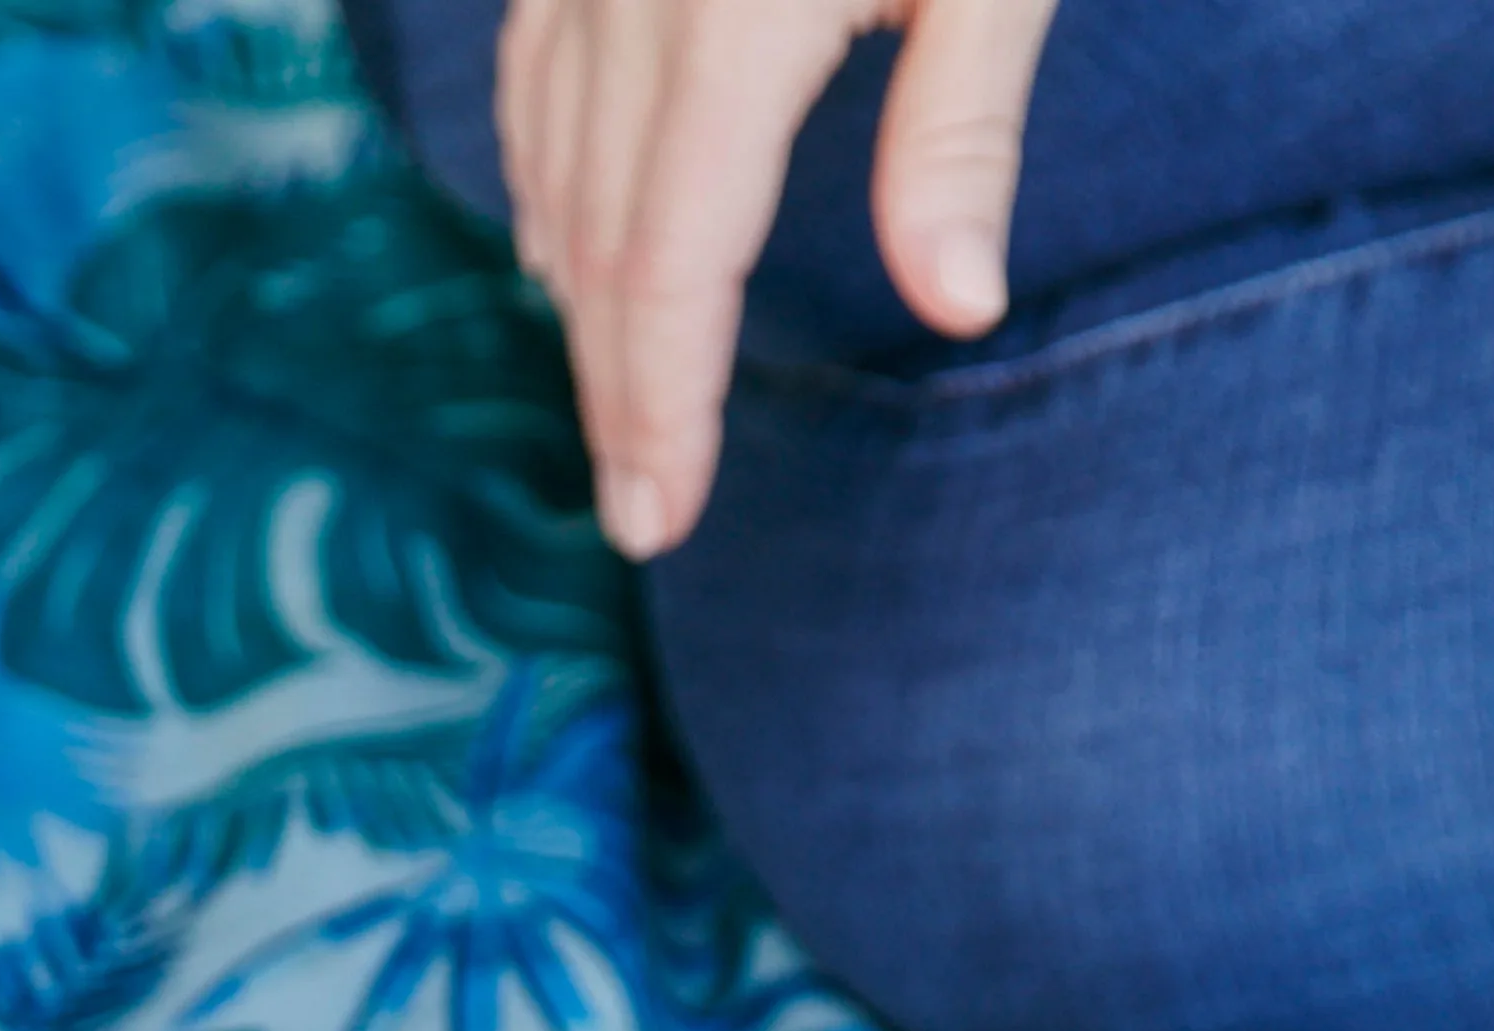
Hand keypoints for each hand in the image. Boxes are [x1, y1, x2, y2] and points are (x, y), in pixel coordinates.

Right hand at [504, 0, 1059, 554]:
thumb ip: (963, 126)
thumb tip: (961, 308)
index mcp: (734, 19)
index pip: (673, 264)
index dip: (661, 407)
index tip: (661, 517)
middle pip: (601, 244)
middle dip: (615, 393)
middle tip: (635, 509)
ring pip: (552, 172)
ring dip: (577, 304)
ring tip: (612, 412)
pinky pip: (530, 78)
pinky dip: (542, 183)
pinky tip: (560, 250)